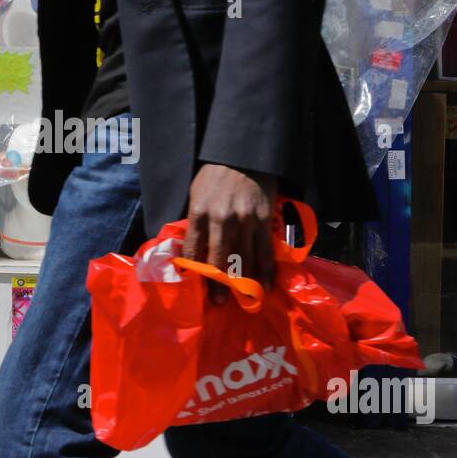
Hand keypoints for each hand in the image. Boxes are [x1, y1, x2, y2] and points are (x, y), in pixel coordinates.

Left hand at [183, 165, 277, 302]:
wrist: (244, 155)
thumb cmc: (215, 176)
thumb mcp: (196, 195)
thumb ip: (195, 222)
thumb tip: (191, 251)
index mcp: (199, 213)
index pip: (195, 250)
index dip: (195, 271)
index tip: (196, 288)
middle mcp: (221, 219)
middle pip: (219, 259)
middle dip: (219, 284)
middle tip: (219, 303)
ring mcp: (244, 220)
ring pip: (244, 258)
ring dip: (244, 282)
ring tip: (244, 299)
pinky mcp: (264, 219)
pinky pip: (265, 250)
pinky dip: (266, 270)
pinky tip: (265, 284)